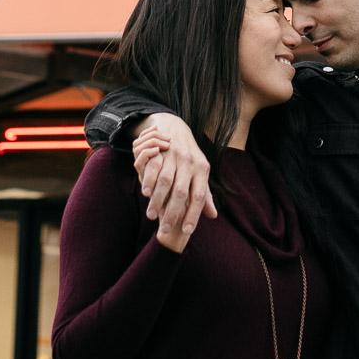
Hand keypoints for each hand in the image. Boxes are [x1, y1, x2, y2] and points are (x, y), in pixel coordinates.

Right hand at [131, 115, 215, 244]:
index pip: (200, 196)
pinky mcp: (162, 149)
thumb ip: (205, 195)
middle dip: (173, 213)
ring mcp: (175, 154)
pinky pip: (154, 167)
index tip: (186, 231)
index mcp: (202, 170)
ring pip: (166, 181)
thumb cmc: (190, 159)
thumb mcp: (200, 173)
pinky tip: (145, 193)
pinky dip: (149, 181)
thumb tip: (213, 216)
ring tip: (152, 215)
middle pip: (182, 192)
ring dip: (158, 200)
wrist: (177, 128)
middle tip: (166, 229)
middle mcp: (190, 162)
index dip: (194, 214)